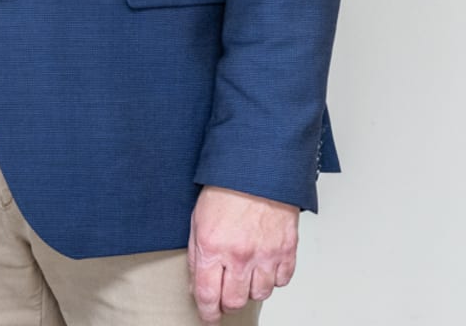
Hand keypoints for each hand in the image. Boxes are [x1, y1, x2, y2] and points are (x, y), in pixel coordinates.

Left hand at [188, 186, 298, 320]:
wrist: (258, 172)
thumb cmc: (225, 191)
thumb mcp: (197, 220)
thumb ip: (197, 254)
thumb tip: (198, 282)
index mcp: (212, 247)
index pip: (207, 294)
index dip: (207, 311)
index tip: (208, 316)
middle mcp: (240, 256)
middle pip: (234, 300)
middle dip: (227, 304)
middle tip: (224, 299)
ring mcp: (266, 255)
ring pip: (259, 294)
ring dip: (250, 291)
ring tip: (244, 278)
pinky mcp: (287, 251)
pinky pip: (281, 281)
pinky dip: (273, 279)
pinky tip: (264, 267)